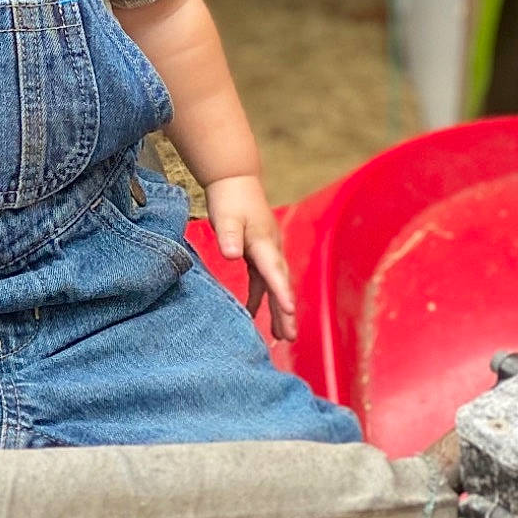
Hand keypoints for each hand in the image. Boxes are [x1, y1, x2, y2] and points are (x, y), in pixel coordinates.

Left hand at [205, 174, 296, 340]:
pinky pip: (262, 282)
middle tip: (290, 336)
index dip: (281, 293)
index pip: (274, 272)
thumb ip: (229, 235)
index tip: (289, 310)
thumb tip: (232, 254)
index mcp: (264, 243)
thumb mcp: (226, 216)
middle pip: (280, 285)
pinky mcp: (258, 253)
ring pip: (274, 286)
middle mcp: (271, 250)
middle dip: (285, 311)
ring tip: (281, 336)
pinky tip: (253, 315)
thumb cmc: (230, 198)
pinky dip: (260, 298)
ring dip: (277, 310)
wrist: (234, 180)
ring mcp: (266, 252)